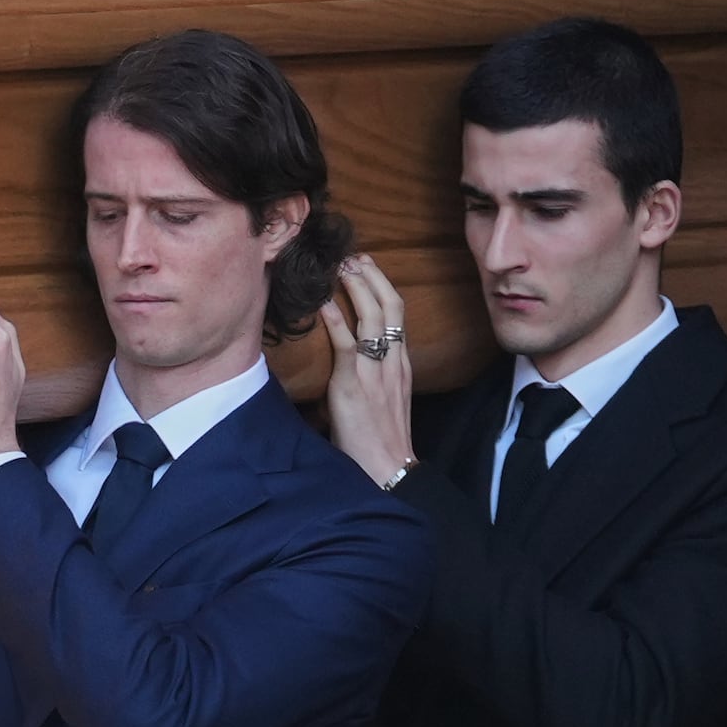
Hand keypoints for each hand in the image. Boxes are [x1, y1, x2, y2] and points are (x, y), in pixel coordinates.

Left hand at [317, 254, 417, 486]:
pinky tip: (324, 302)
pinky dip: (335, 319)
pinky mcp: (355, 383)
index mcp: (402, 365)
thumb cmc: (381, 439)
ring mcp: (376, 371)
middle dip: (373, 276)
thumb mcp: (384, 400)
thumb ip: (373, 375)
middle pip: (391, 305)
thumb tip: (353, 360)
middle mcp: (394, 362)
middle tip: (354, 257)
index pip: (398, 315)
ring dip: (356, 287)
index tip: (367, 268)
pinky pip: (347, 343)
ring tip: (341, 267)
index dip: (383, 286)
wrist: (388, 469)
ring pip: (374, 316)